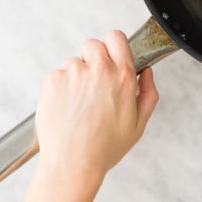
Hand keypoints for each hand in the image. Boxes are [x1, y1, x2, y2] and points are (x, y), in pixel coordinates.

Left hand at [19, 30, 158, 201]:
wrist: (72, 164)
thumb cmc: (104, 148)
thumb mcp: (139, 124)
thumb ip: (148, 93)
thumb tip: (147, 73)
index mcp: (122, 77)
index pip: (116, 37)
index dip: (113, 45)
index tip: (112, 55)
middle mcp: (98, 70)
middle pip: (93, 44)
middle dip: (93, 59)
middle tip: (94, 82)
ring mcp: (73, 74)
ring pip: (73, 61)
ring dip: (76, 74)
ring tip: (79, 102)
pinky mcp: (52, 81)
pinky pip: (56, 74)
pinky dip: (60, 86)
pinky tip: (66, 106)